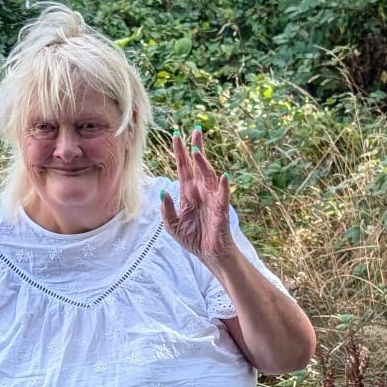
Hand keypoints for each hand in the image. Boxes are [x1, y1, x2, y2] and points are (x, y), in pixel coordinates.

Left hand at [160, 127, 232, 266]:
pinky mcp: (221, 210)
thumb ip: (166, 210)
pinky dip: (222, 187)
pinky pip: (222, 196)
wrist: (209, 255)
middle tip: (195, 131)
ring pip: (208, 176)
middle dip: (196, 149)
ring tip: (197, 152)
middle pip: (198, 166)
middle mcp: (201, 192)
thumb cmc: (193, 239)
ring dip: (203, 164)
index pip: (183, 168)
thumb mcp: (173, 226)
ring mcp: (212, 199)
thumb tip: (163, 192)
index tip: (176, 136)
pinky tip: (222, 177)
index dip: (180, 153)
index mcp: (188, 193)